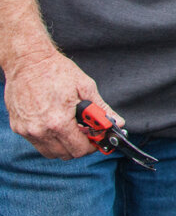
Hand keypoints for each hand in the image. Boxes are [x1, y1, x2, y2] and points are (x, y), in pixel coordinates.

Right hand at [4, 50, 118, 158]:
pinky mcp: (18, 127)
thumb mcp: (85, 87)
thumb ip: (101, 109)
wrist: (28, 61)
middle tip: (85, 132)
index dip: (92, 146)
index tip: (96, 138)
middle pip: (65, 154)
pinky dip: (48, 139)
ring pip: (50, 152)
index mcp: (59, 122)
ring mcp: (27, 130)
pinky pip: (37, 143)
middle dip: (79, 146)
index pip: (80, 149)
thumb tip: (117, 123)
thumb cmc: (56, 71)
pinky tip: (55, 123)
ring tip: (70, 127)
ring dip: (63, 145)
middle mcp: (40, 130)